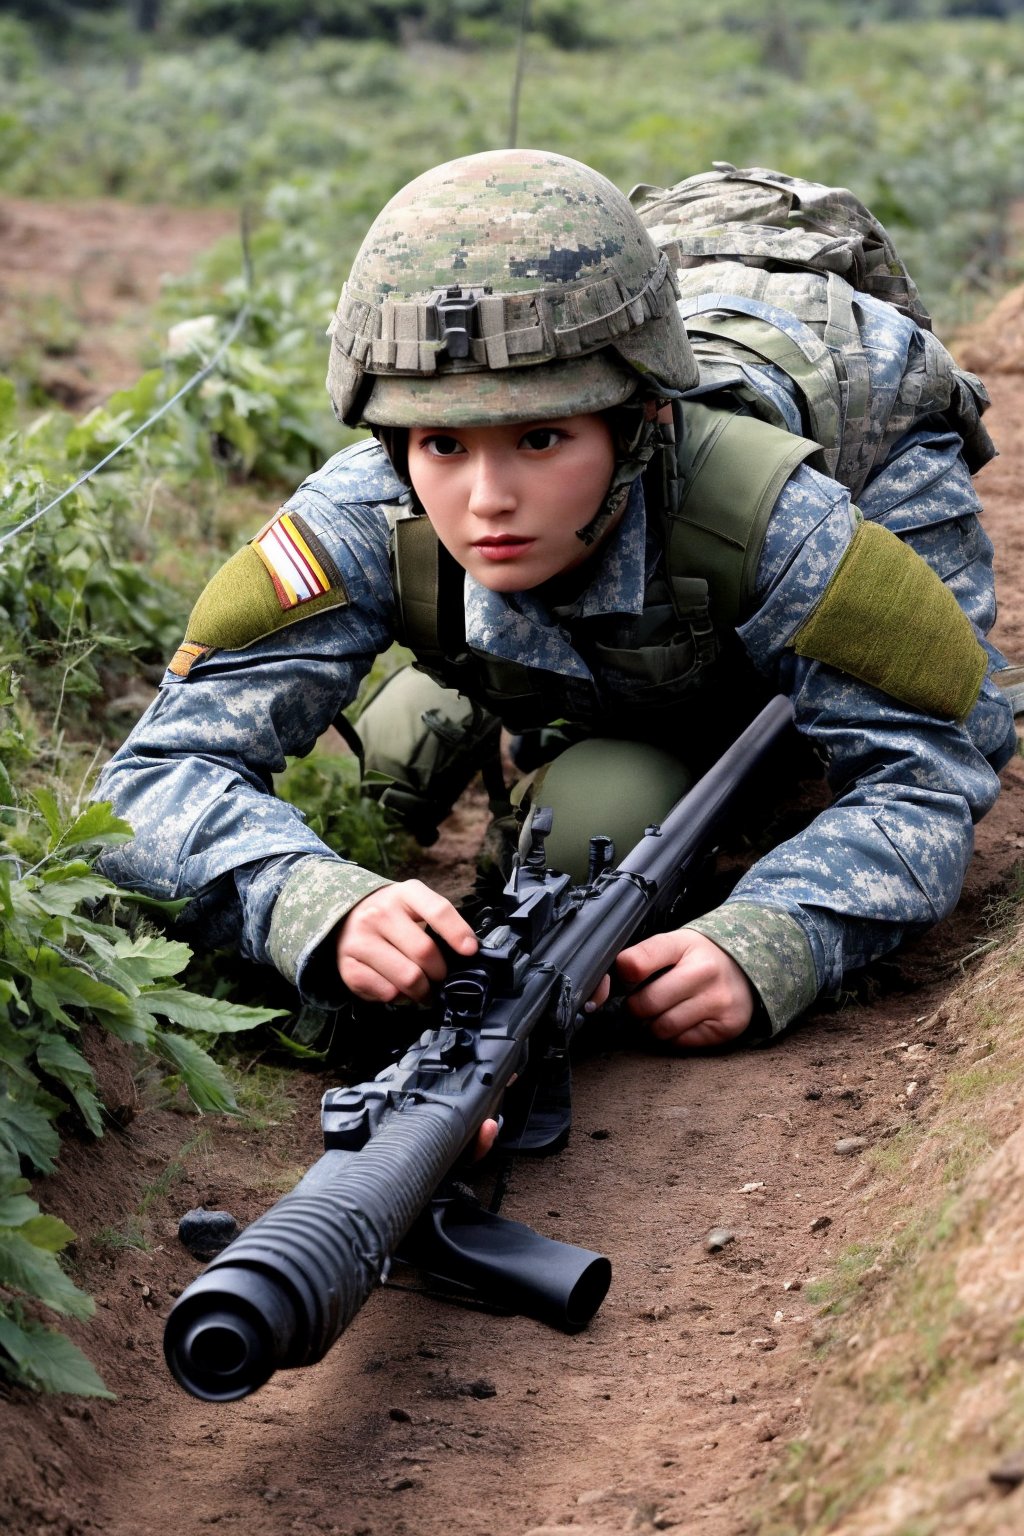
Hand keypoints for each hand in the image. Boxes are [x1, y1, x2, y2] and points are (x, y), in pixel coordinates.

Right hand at [336, 879, 476, 1003]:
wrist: (346, 917)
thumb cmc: (393, 915)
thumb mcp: (415, 904)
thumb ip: (439, 922)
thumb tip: (467, 952)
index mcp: (404, 894)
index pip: (437, 911)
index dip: (458, 933)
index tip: (470, 951)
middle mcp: (379, 913)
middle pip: (425, 952)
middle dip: (440, 972)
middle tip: (440, 977)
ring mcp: (361, 940)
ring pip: (408, 978)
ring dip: (423, 991)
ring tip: (423, 988)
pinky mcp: (349, 967)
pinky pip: (388, 993)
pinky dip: (399, 998)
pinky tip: (397, 987)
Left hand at [614, 928, 753, 1047]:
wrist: (747, 969)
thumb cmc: (698, 958)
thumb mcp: (674, 944)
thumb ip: (642, 957)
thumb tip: (610, 982)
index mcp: (684, 944)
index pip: (636, 962)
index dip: (621, 975)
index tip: (623, 980)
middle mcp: (704, 972)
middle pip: (646, 1004)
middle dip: (636, 1007)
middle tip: (642, 1003)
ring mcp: (718, 1001)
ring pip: (662, 1028)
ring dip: (654, 1025)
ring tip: (664, 1012)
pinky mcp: (726, 1027)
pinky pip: (682, 1043)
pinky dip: (675, 1036)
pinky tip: (684, 1020)